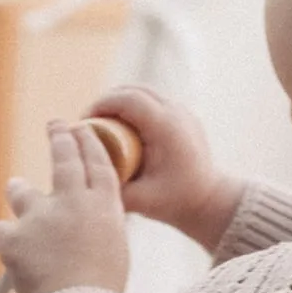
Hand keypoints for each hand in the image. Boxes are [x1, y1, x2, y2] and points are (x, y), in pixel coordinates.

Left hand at [0, 120, 129, 292]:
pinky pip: (1, 229)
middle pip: (65, 157)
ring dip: (20, 191)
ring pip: (21, 190)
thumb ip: (99, 221)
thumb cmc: (100, 287)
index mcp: (103, 207)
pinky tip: (15, 252)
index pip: (97, 162)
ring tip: (20, 192)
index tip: (81, 130)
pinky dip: (7, 239)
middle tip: (56, 126)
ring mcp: (41, 216)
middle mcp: (73, 202)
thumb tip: (85, 208)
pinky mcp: (14, 236)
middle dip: (60, 136)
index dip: (88, 142)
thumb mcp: (114, 247)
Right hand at [81, 84, 243, 252]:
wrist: (210, 201)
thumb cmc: (176, 202)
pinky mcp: (183, 115)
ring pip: (143, 91)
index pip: (127, 99)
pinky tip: (122, 127)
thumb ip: (110, 187)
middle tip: (88, 122)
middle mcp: (177, 113)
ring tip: (103, 124)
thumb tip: (81, 172)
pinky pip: (153, 100)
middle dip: (106, 101)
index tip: (84, 122)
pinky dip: (134, 106)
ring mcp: (183, 111)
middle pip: (133, 90)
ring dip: (120, 101)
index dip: (101, 104)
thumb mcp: (140, 200)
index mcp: (166, 128)